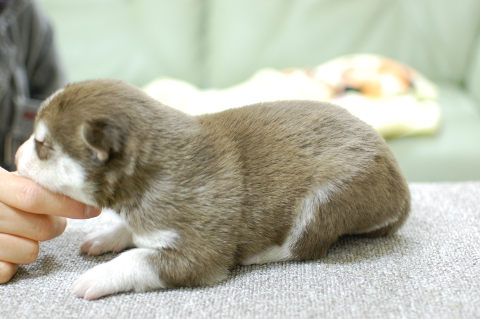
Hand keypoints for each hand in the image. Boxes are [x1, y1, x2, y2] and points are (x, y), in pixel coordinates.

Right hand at [0, 167, 100, 282]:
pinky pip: (8, 271)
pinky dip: (13, 261)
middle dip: (55, 225)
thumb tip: (76, 174)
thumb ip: (35, 174)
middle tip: (52, 218)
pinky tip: (7, 246)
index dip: (68, 204)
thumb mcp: (6, 176)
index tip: (92, 207)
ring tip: (24, 230)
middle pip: (39, 228)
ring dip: (34, 243)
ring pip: (29, 251)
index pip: (34, 196)